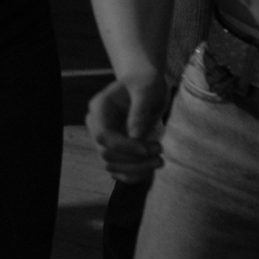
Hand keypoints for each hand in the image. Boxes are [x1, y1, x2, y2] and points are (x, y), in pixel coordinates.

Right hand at [86, 70, 168, 184]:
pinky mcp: (115, 150)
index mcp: (99, 108)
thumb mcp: (146, 89)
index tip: (148, 149)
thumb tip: (136, 136)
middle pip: (107, 154)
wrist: (145, 85)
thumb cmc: (145, 83)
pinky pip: (118, 171)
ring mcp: (105, 139)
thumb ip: (140, 111)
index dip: (125, 147)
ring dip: (136, 169)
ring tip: (160, 160)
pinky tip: (150, 170)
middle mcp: (97, 125)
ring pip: (111, 165)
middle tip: (160, 151)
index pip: (103, 136)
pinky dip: (133, 175)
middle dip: (135, 159)